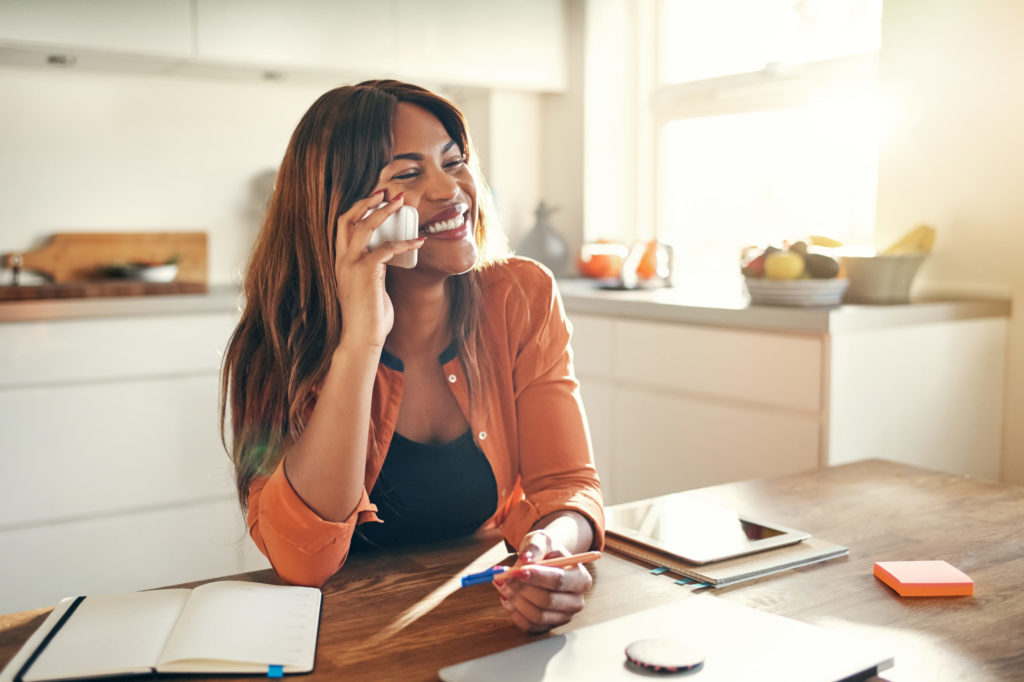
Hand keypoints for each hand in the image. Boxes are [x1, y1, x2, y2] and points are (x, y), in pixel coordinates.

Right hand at [333, 190, 423, 348]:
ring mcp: (350, 265)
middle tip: (385, 190)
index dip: (357, 209)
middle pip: (347, 218)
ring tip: (400, 201)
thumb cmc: (369, 318)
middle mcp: (341, 260)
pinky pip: (386, 248)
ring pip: (363, 226)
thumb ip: (375, 270)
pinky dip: (404, 242)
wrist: (361, 338)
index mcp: (341, 262)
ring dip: (383, 210)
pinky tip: (419, 241)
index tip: (374, 198)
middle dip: (366, 201)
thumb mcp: (370, 287)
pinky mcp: (365, 272)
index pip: (343, 226)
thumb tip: (390, 257)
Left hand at [493, 530, 592, 632]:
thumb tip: (526, 558)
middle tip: (504, 577)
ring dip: (515, 600)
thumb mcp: (542, 540)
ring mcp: (563, 617)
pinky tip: (507, 597)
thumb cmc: (546, 551)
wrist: (546, 562)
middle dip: (522, 589)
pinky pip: (529, 626)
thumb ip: (534, 547)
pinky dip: (514, 612)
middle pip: (548, 601)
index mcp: (581, 578)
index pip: (559, 581)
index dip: (537, 577)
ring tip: (503, 584)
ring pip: (537, 616)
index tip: (518, 571)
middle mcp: (576, 601)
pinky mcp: (548, 626)